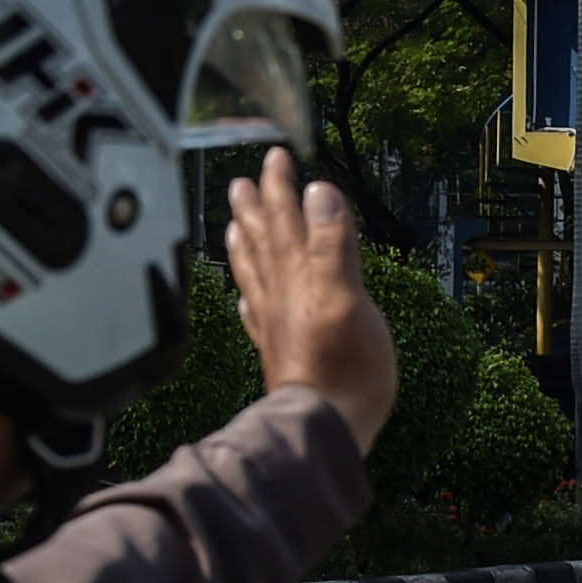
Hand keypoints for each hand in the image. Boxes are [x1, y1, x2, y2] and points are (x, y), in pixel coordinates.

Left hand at [225, 147, 396, 455]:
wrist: (324, 425)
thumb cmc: (345, 367)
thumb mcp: (348, 295)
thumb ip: (333, 243)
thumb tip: (319, 193)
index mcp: (303, 274)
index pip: (287, 219)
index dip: (281, 188)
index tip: (276, 157)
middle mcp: (283, 292)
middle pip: (264, 240)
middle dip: (256, 207)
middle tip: (242, 180)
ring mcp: (277, 322)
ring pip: (254, 271)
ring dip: (245, 242)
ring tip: (233, 221)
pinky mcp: (279, 349)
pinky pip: (256, 312)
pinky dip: (248, 294)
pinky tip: (244, 295)